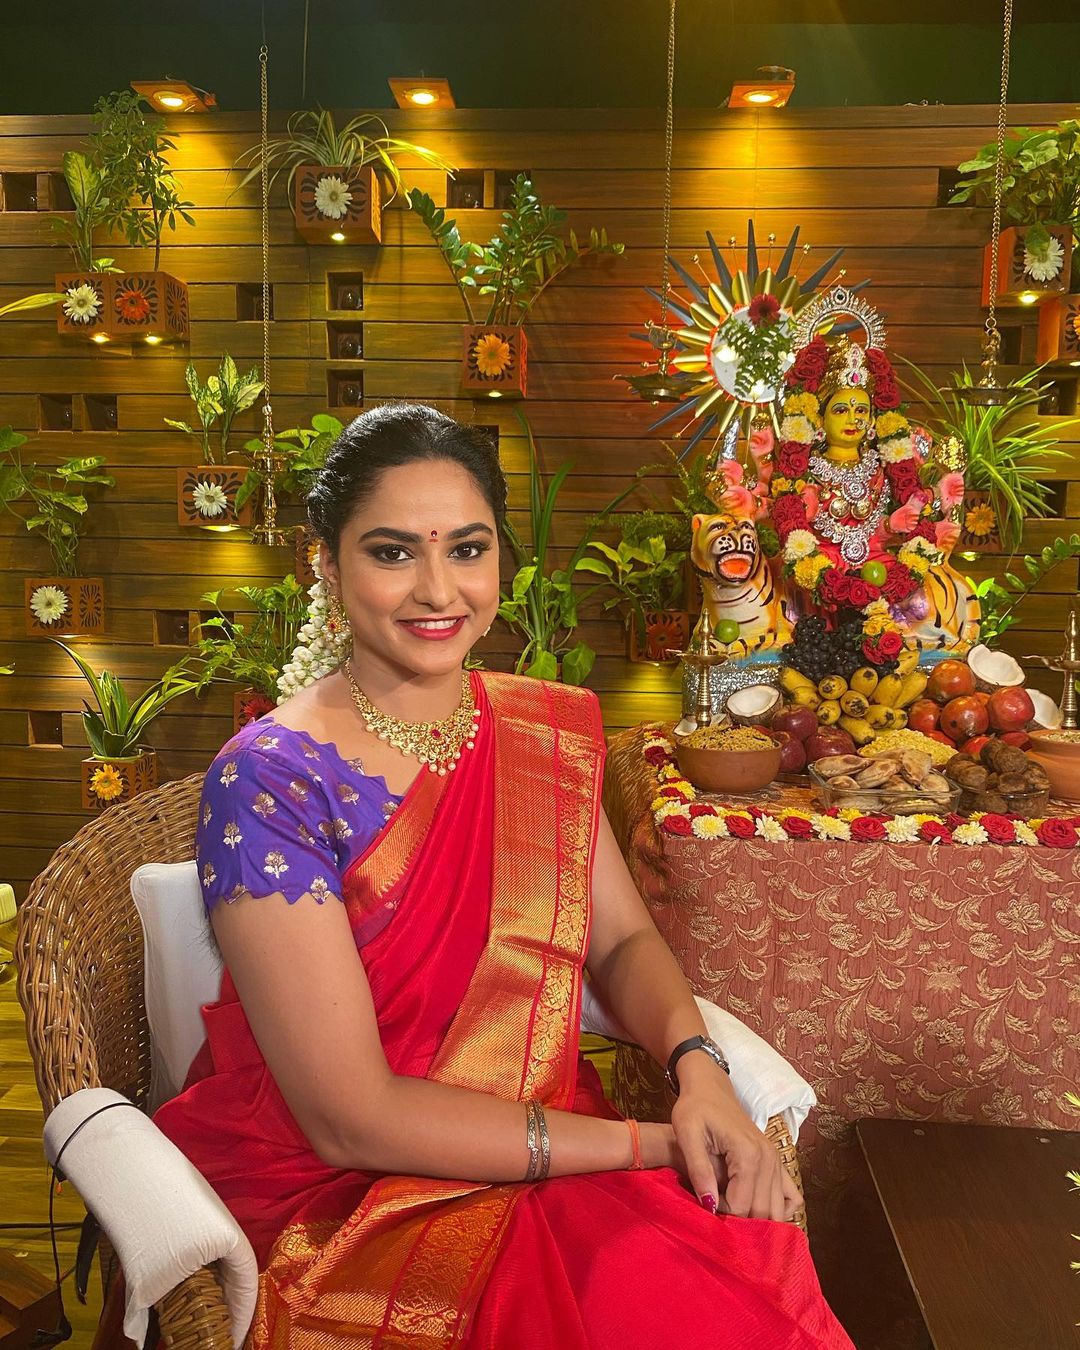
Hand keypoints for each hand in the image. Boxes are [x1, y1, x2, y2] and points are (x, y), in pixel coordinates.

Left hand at [668, 1061, 801, 1221]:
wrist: (710, 1087)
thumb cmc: (695, 1108)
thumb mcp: (687, 1134)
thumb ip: (698, 1170)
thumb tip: (709, 1206)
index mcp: (748, 1153)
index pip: (742, 1206)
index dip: (720, 1211)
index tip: (705, 1199)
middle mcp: (769, 1159)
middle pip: (762, 1212)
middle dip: (738, 1219)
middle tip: (715, 1206)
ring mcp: (777, 1161)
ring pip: (777, 1210)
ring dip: (755, 1219)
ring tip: (731, 1209)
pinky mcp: (777, 1162)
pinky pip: (791, 1198)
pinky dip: (778, 1210)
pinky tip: (755, 1206)